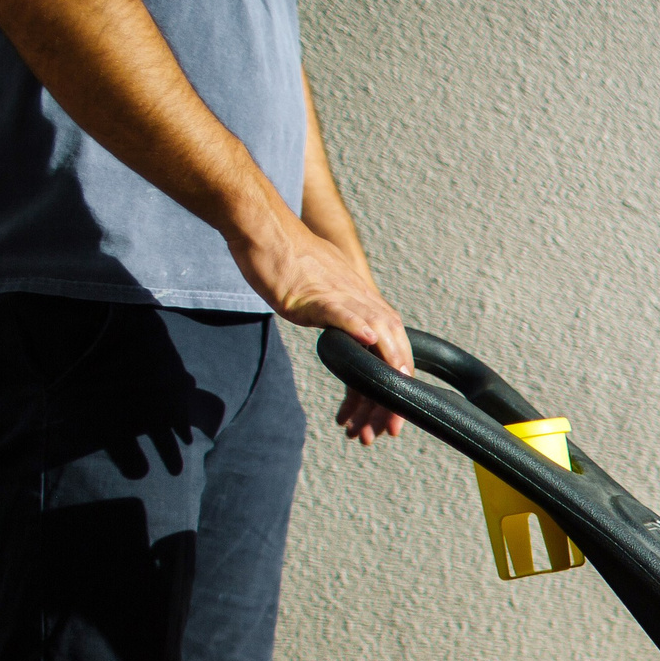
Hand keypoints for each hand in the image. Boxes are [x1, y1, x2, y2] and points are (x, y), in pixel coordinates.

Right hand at [227, 213, 412, 443]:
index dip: (395, 390)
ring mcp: (342, 296)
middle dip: (392, 398)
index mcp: (367, 305)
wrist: (264, 228)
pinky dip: (356, 327)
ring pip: (375, 338)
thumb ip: (345, 316)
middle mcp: (364, 302)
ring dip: (379, 377)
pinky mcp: (316, 293)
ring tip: (382, 408)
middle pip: (391, 353)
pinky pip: (342, 311)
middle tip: (387, 432)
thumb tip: (355, 338)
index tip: (389, 423)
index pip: (393, 353)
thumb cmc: (289, 261)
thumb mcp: (326, 294)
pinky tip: (368, 343)